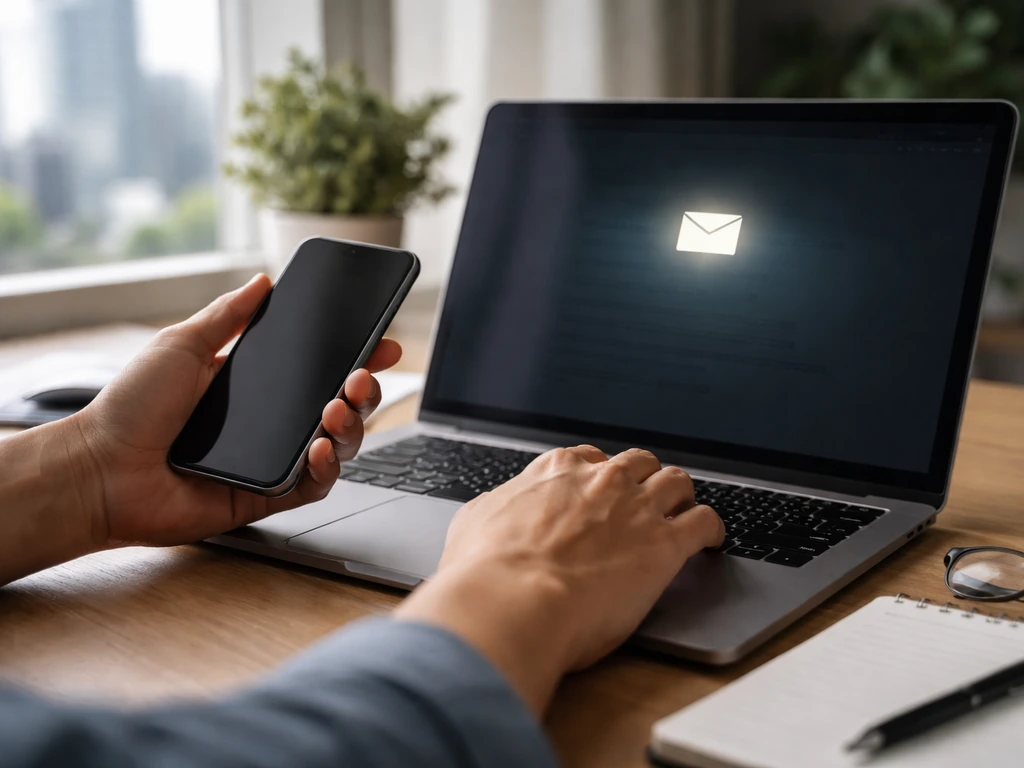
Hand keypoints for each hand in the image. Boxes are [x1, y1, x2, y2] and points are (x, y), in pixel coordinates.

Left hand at [70, 274, 401, 548]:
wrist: (100, 469)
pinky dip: (326, 468)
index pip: (318, 369)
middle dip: (363, 390)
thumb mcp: (181, 345)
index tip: (381, 345)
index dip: (355, 358)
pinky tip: (320, 449)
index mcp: (255, 385)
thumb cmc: (130, 408)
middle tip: (361, 377)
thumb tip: (262, 281)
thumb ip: (226, 314)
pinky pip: (314, 486)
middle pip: (339, 406)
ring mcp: (271, 460)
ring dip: (351, 426)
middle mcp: (270, 423)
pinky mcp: (267, 496)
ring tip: (337, 409)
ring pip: (336, 446)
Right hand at [396, 445, 722, 713]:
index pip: (588, 458)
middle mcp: (601, 481)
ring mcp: (636, 509)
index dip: (598, 474)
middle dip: (644, 478)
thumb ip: (497, 509)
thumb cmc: (486, 571)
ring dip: (681, 495)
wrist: (511, 601)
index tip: (600, 488)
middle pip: (638, 464)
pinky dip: (713, 528)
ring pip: (676, 482)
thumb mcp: (474, 522)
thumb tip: (493, 513)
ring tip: (684, 510)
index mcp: (555, 471)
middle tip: (645, 498)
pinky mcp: (665, 545)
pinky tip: (712, 539)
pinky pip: (704, 522)